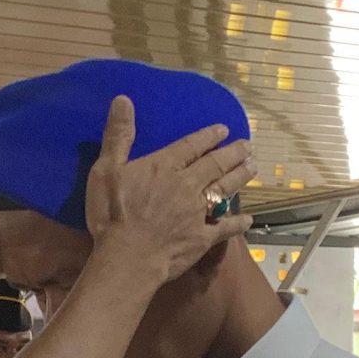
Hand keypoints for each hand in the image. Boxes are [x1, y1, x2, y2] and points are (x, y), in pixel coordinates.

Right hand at [84, 96, 254, 283]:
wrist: (128, 258)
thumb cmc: (112, 215)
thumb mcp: (106, 170)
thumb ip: (118, 135)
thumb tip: (123, 99)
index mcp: (165, 167)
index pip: (191, 146)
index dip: (208, 136)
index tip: (224, 129)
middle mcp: (187, 185)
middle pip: (215, 165)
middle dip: (233, 153)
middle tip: (247, 146)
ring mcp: (198, 212)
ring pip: (225, 190)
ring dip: (240, 177)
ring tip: (252, 168)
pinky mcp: (203, 238)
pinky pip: (225, 228)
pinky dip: (238, 223)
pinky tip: (249, 219)